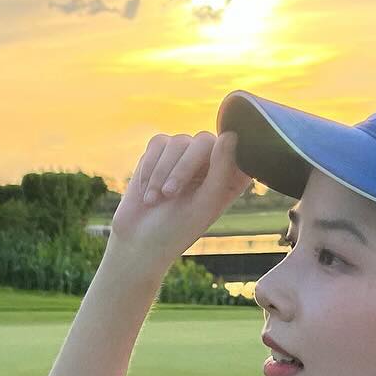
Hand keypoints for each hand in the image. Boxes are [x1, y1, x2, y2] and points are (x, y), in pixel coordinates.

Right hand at [107, 129, 254, 273]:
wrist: (138, 240)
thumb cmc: (177, 228)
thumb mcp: (205, 203)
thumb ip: (221, 169)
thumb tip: (231, 135)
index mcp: (230, 177)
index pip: (237, 150)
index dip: (221, 160)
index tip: (204, 183)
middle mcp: (210, 162)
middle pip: (204, 141)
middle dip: (183, 168)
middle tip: (170, 194)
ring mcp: (185, 156)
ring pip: (178, 142)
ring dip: (162, 172)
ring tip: (154, 199)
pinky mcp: (161, 153)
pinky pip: (158, 143)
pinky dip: (149, 167)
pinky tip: (146, 190)